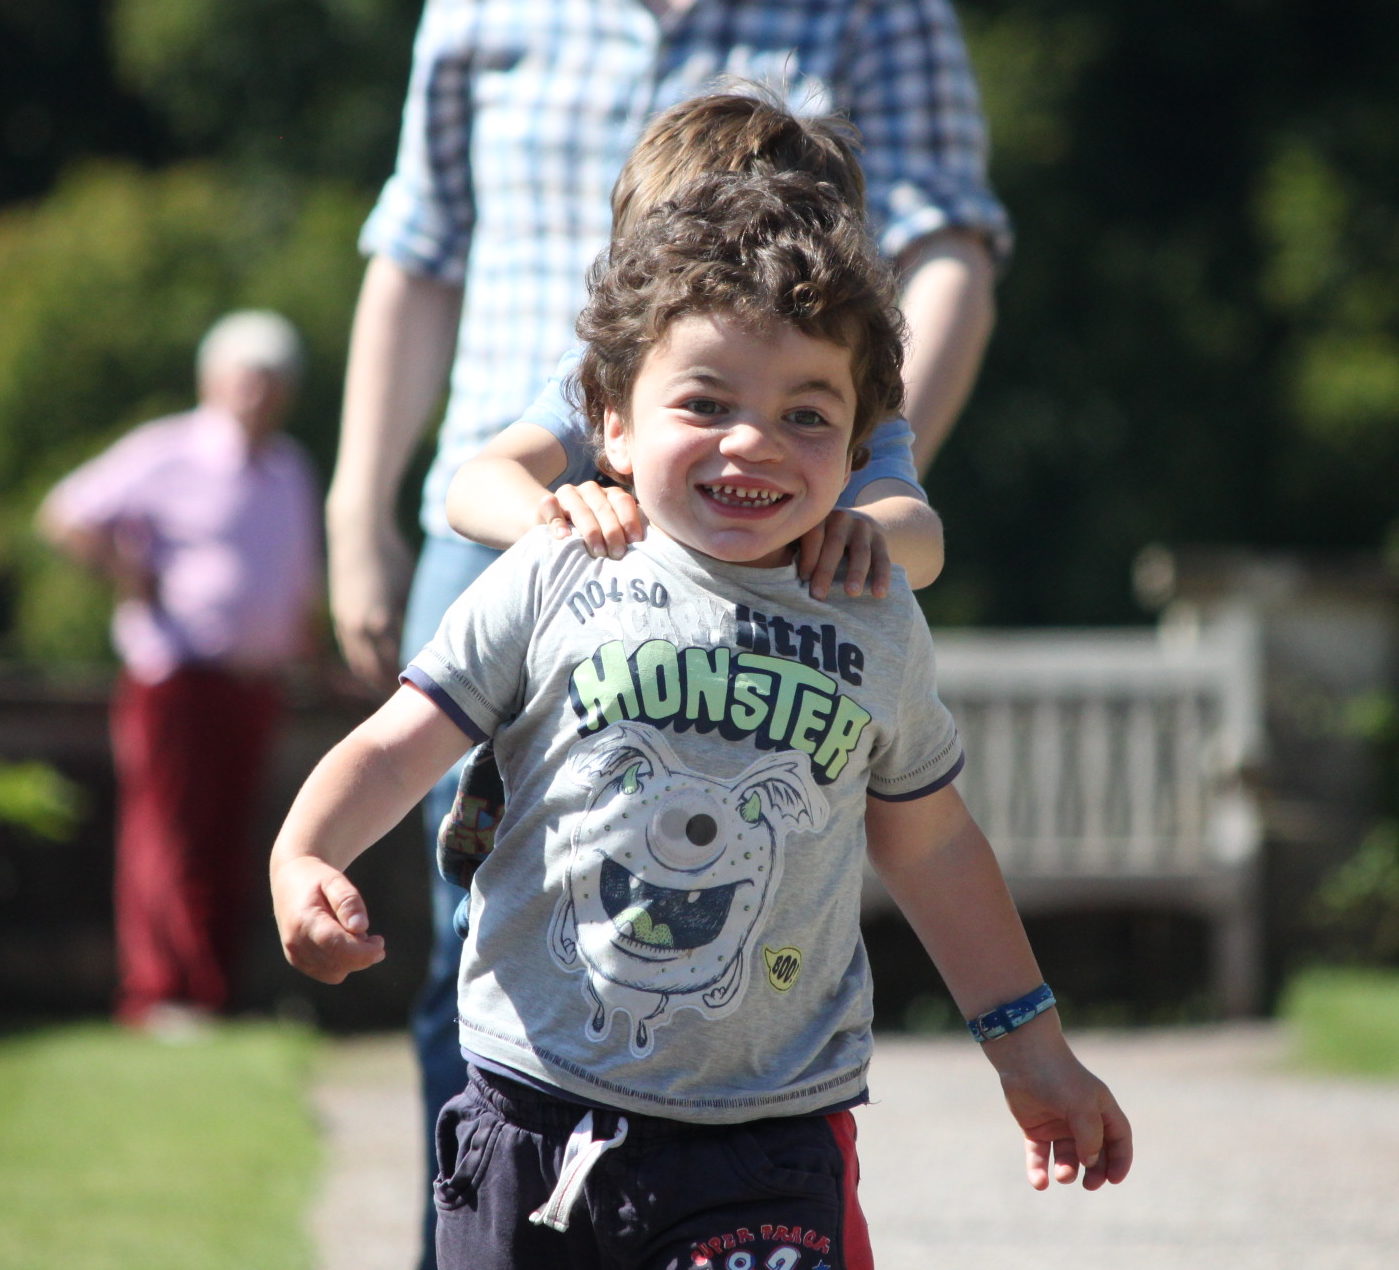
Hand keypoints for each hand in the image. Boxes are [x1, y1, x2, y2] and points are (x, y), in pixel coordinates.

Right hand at [271, 855, 385, 984]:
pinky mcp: (297, 961)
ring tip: (354, 935)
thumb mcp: (334, 879)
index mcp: (304, 921)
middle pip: (337, 963)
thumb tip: (361, 927)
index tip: (380, 944)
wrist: (290, 879)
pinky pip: (327, 973)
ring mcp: (294, 954)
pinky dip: (342, 963)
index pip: (336, 946)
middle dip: (362, 955)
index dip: (362, 952)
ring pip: (334, 973)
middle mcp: (295, 943)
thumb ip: (348, 901)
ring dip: (352, 960)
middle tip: (374, 938)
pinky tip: (345, 944)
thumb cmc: (315, 878)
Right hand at [327, 523, 413, 691]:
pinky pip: (350, 650)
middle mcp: (360, 628)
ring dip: (372, 681)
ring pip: (359, 664)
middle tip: (406, 704)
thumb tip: (425, 642)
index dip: (407, 682)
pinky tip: (372, 671)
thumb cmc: (392, 557)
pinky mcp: (339, 617)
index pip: (395, 665)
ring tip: (389, 695)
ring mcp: (346, 623)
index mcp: (382, 622)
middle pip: (374, 672)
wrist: (357, 533)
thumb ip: (411, 618)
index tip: (422, 695)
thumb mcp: (408, 588)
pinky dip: (361, 664)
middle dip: (388, 689)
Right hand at [537, 481, 645, 559]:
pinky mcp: (547, 503)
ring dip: (590, 530)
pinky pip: (550, 507)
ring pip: (581, 508)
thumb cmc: (592, 537)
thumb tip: (653, 546)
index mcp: (610, 495)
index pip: (622, 501)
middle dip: (612, 531)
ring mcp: (567, 495)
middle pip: (604, 507)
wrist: (553, 527)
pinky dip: (557, 522)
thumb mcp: (612, 533)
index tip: (636, 541)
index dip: (630, 519)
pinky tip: (564, 537)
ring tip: (598, 551)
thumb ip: (628, 534)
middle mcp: (590, 490)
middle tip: (618, 553)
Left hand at [795, 508, 890, 599]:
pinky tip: (879, 594)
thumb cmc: (821, 541)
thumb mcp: (809, 539)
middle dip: (826, 570)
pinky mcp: (881, 539)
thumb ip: (795, 551)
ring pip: (860, 552)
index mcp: (819, 517)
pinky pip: (882, 559)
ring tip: (852, 593)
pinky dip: (882, 577)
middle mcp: (842, 518)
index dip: (808, 556)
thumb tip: (777, 579)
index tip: (803, 578)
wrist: (859, 526)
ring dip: (856, 573)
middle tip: (819, 594)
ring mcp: (863, 528)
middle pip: (834, 544)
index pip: (813, 534)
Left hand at [993, 1035, 1132, 1190]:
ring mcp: (1058, 1125)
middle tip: (1090, 1185)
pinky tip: (1039, 1182)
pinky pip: (1040, 1155)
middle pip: (1095, 1154)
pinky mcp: (1035, 1128)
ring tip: (1062, 1176)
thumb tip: (1090, 1163)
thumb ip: (1090, 1136)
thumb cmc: (1058, 1077)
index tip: (1114, 1180)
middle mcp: (1081, 1118)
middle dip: (1095, 1172)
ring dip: (1067, 1171)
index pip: (1118, 1139)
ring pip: (1067, 1158)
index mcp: (1100, 1109)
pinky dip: (1039, 1170)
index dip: (1120, 1161)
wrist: (1022, 1058)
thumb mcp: (1082, 1106)